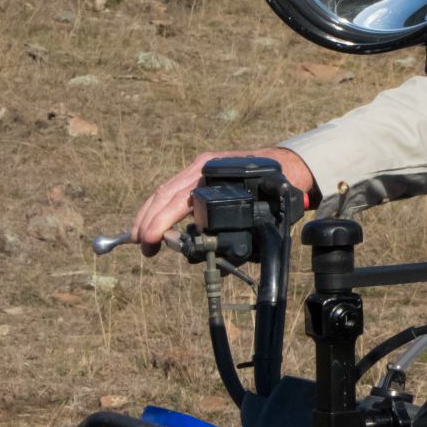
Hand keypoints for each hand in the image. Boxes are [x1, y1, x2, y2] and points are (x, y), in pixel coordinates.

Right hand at [130, 147, 317, 256]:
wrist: (286, 165)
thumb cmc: (274, 189)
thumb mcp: (260, 210)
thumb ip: (240, 234)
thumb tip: (218, 261)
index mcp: (212, 174)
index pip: (177, 199)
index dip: (160, 222)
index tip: (150, 240)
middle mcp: (202, 168)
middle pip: (165, 194)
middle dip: (148, 221)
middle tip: (142, 246)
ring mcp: (200, 168)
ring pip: (166, 191)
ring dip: (150, 214)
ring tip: (140, 237)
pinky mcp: (200, 172)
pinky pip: (174, 189)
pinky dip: (161, 206)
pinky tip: (154, 220)